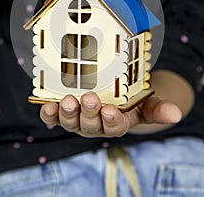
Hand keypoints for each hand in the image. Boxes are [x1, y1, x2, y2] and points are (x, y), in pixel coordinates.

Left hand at [40, 92, 181, 137]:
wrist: (112, 96)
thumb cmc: (130, 101)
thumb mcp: (146, 104)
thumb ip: (158, 109)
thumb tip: (176, 113)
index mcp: (116, 124)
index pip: (114, 127)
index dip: (111, 121)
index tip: (111, 111)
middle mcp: (94, 125)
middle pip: (90, 125)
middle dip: (89, 113)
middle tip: (89, 100)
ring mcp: (77, 120)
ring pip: (71, 122)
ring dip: (68, 113)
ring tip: (68, 101)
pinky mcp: (63, 112)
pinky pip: (53, 117)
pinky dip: (48, 113)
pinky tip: (46, 105)